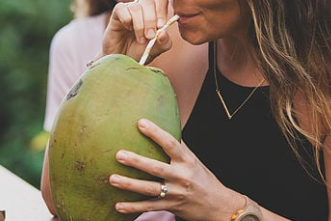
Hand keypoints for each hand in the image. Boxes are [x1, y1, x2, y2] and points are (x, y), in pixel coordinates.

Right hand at [101, 0, 173, 61]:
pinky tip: (128, 29)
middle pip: (149, 2)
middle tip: (150, 36)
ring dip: (139, 25)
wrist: (123, 59)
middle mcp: (143, 7)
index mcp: (155, 11)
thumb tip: (163, 33)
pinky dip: (126, 20)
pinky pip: (122, 9)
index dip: (161, 10)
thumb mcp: (156, 49)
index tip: (160, 26)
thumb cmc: (140, 51)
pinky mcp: (117, 12)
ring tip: (140, 39)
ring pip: (136, 7)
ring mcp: (130, 8)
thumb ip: (164, 42)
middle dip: (150, 20)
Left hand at [109, 119, 243, 220]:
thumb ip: (179, 147)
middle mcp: (181, 176)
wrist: (218, 205)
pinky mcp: (170, 206)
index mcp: (186, 161)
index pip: (170, 143)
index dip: (156, 133)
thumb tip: (166, 127)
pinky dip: (132, 208)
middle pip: (156, 168)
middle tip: (118, 154)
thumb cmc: (203, 178)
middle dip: (136, 161)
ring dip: (129, 184)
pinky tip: (117, 205)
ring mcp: (175, 193)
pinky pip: (148, 207)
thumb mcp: (194, 160)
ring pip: (149, 189)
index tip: (140, 123)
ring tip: (112, 179)